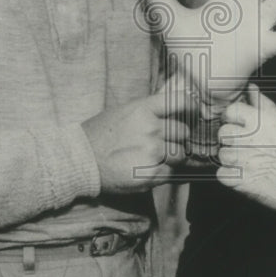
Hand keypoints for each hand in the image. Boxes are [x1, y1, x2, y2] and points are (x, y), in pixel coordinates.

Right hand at [81, 78, 189, 192]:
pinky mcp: (150, 174)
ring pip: (180, 154)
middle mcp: (150, 128)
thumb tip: (178, 111)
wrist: (80, 160)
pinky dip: (163, 173)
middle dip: (177, 138)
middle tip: (163, 143)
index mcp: (143, 108)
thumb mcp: (124, 112)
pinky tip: (146, 169)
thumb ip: (150, 110)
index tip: (194, 113)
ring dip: (172, 157)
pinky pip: (170, 173)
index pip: (181, 102)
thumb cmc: (101, 135)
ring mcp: (151, 152)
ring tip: (153, 158)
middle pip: (183, 131)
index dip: (192, 108)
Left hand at [217, 85, 275, 221]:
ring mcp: (241, 159)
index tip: (241, 127)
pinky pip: (221, 174)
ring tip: (248, 162)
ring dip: (231, 159)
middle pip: (223, 133)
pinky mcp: (238, 180)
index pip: (230, 111)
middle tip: (245, 147)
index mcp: (258, 121)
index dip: (234, 119)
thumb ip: (263, 105)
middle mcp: (247, 137)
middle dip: (231, 140)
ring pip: (221, 154)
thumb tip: (251, 88)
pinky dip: (229, 176)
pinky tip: (244, 175)